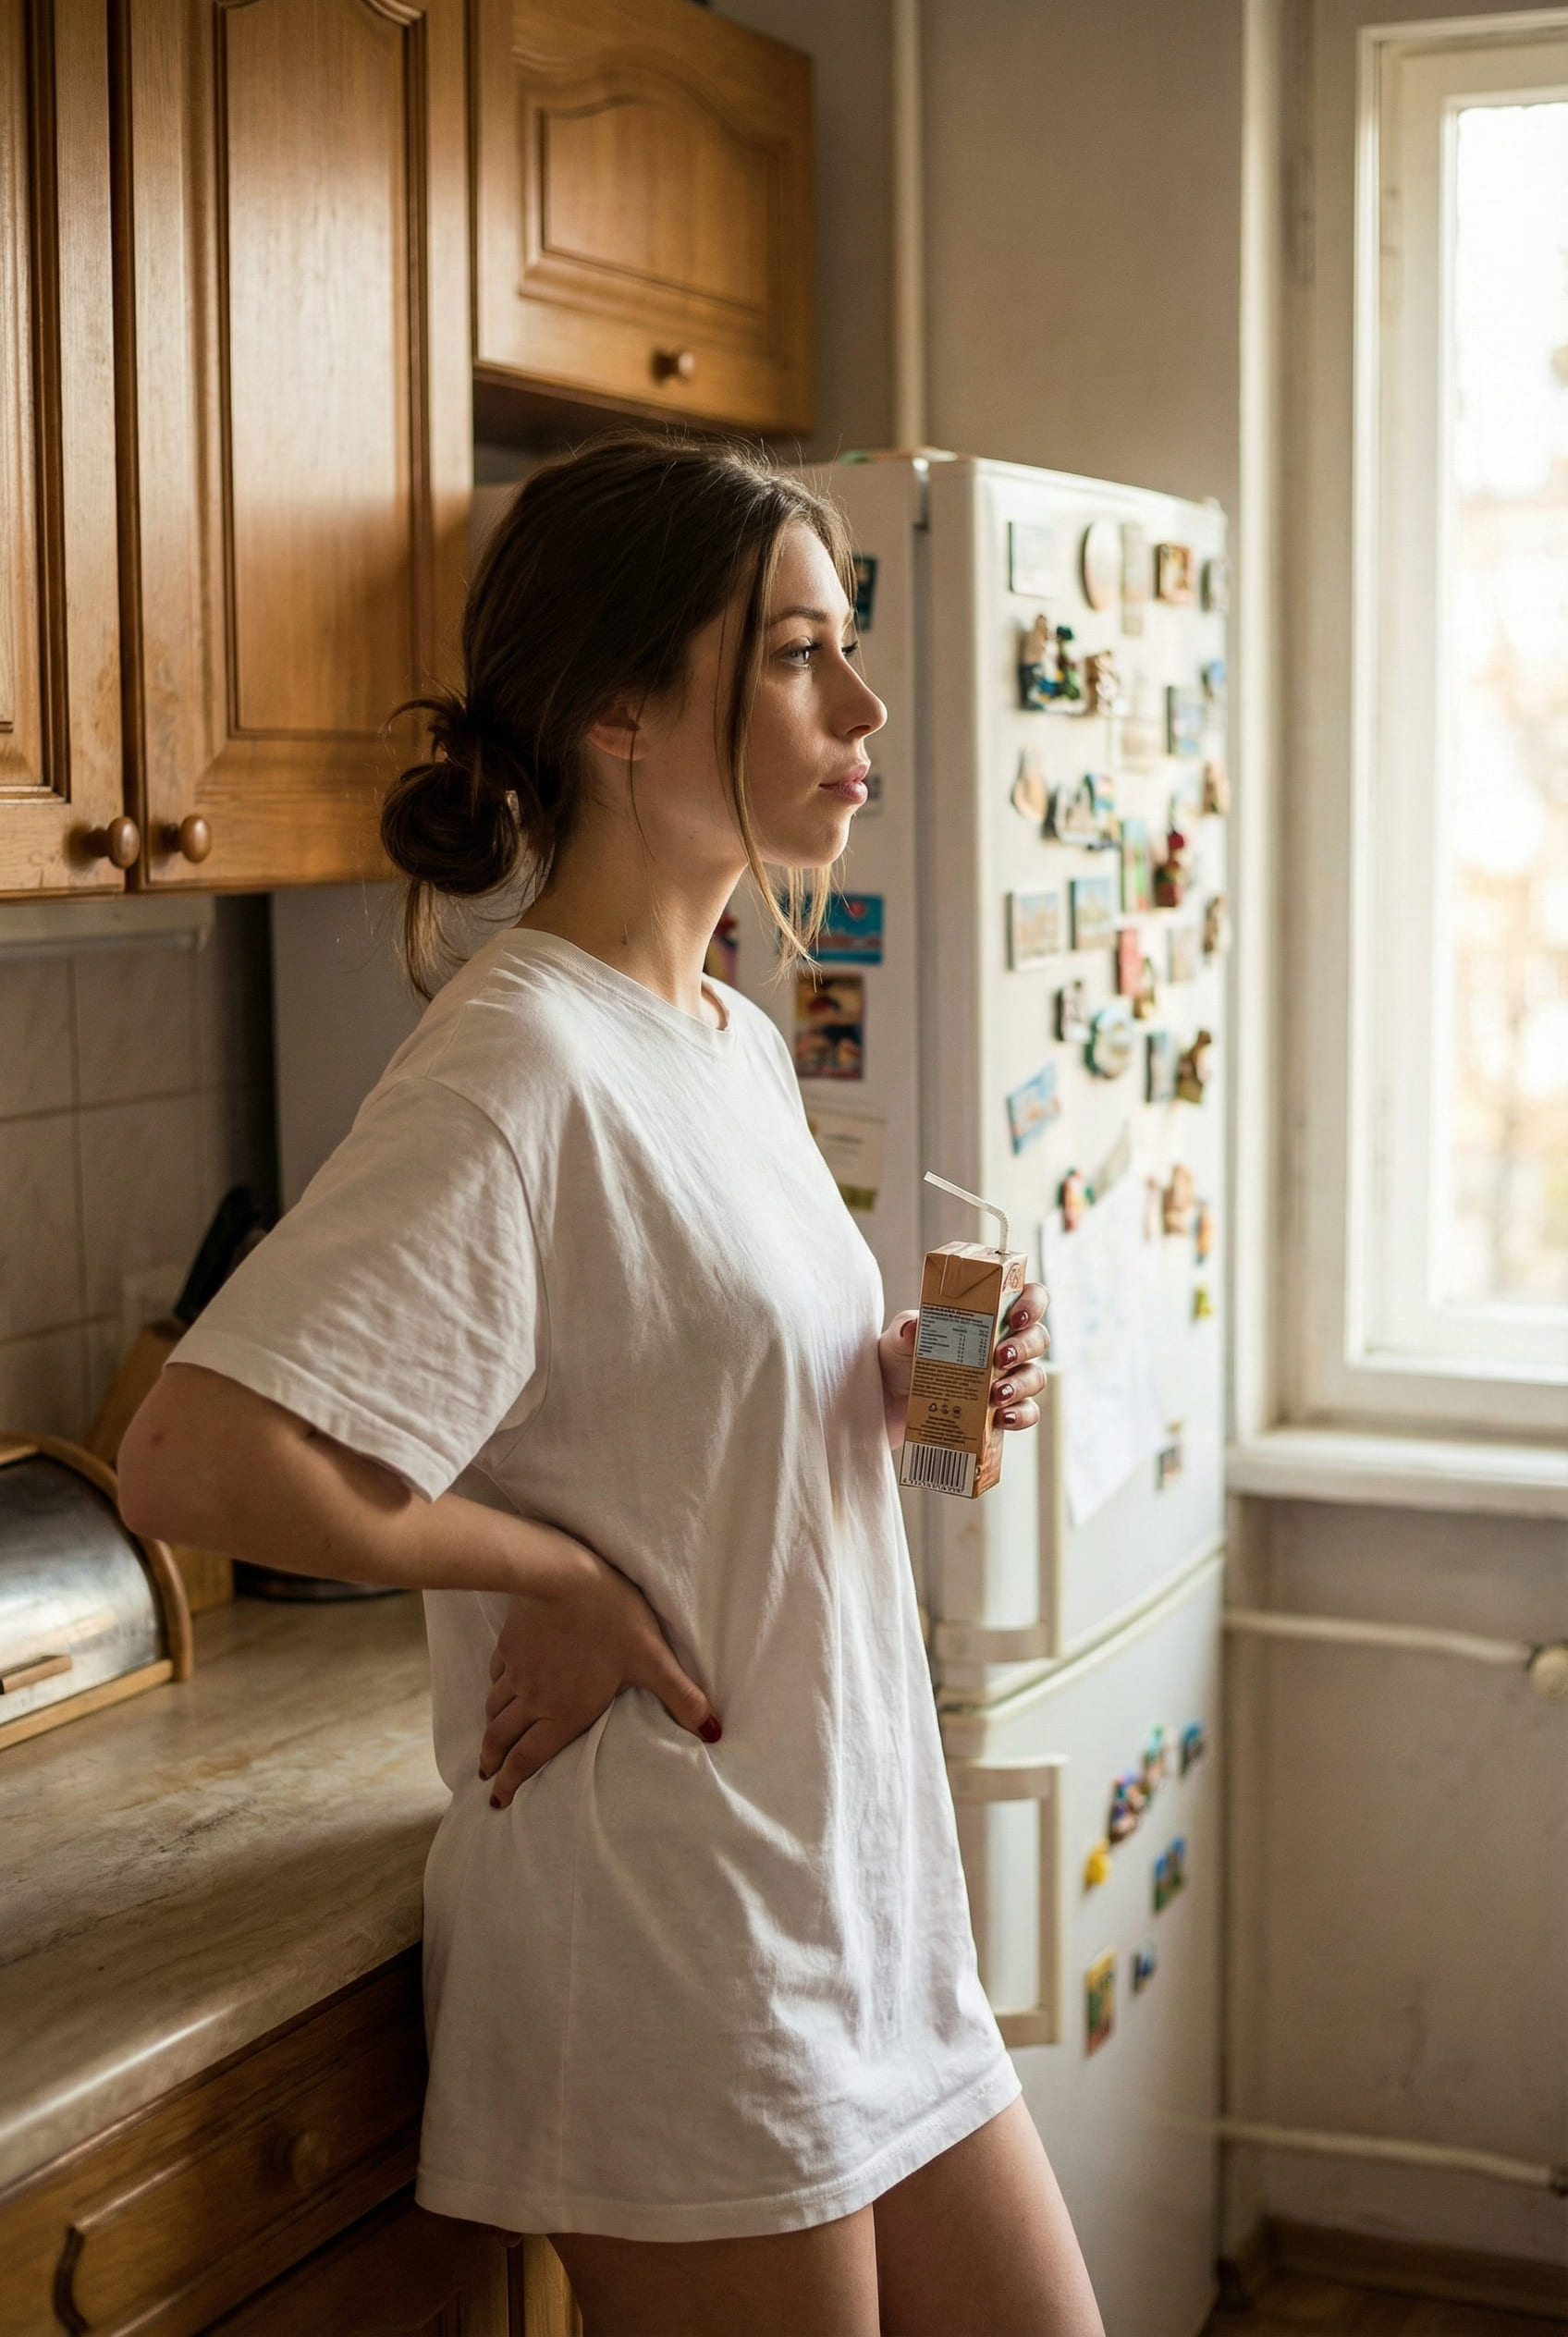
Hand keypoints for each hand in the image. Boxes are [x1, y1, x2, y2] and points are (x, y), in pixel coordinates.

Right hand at [480, 1530, 719, 1806]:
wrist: (563, 1575)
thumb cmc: (611, 1618)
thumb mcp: (653, 1659)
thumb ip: (681, 1698)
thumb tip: (713, 1732)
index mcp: (563, 1712)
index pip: (529, 1758)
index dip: (511, 1783)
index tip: (498, 1800)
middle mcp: (533, 1699)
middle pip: (502, 1738)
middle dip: (493, 1761)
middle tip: (486, 1777)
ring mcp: (517, 1670)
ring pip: (495, 1708)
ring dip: (491, 1729)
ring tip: (490, 1742)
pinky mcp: (509, 1642)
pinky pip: (496, 1675)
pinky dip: (495, 1689)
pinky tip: (498, 1687)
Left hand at [878, 1283, 1050, 1447]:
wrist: (888, 1402)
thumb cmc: (901, 1359)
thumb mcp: (899, 1340)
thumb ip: (907, 1330)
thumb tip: (914, 1327)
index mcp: (988, 1316)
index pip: (1028, 1298)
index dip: (1032, 1303)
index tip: (1017, 1317)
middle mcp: (1003, 1344)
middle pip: (1037, 1338)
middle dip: (1025, 1347)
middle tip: (1000, 1357)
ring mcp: (1006, 1378)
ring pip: (1035, 1376)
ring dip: (1022, 1384)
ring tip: (997, 1395)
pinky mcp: (1001, 1410)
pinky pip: (1027, 1412)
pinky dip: (1021, 1415)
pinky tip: (1003, 1418)